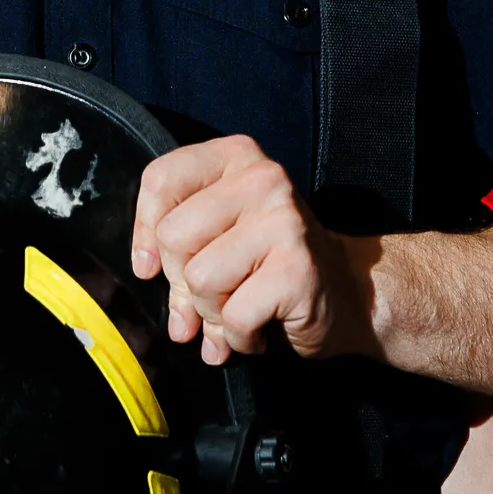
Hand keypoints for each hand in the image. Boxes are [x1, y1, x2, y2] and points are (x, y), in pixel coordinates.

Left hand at [131, 136, 373, 363]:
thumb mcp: (220, 231)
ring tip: (240, 309)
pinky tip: (261, 328)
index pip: (161, 180)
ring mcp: (283, 221)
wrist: (347, 292)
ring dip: (212, 313)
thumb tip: (146, 274)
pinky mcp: (296, 268)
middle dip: (182, 281)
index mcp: (236, 157)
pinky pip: (233, 316)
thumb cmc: (269, 262)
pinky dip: (239, 337)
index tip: (151, 265)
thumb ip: (178, 244)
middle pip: (173, 237)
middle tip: (212, 294)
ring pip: (199, 280)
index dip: (144, 231)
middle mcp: (262, 178)